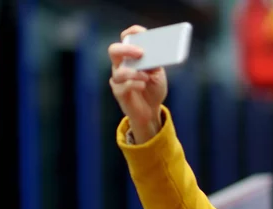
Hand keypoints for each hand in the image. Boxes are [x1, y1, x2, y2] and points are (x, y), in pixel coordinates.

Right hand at [109, 25, 167, 142]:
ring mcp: (118, 78)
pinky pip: (123, 86)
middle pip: (114, 50)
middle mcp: (121, 64)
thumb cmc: (153, 88)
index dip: (132, 32)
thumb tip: (156, 52)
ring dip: (134, 72)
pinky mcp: (118, 92)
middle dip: (127, 49)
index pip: (127, 38)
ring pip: (118, 71)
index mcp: (131, 56)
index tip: (140, 32)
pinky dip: (135, 84)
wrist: (151, 111)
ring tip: (146, 76)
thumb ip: (155, 62)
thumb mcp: (158, 74)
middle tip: (140, 53)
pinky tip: (143, 85)